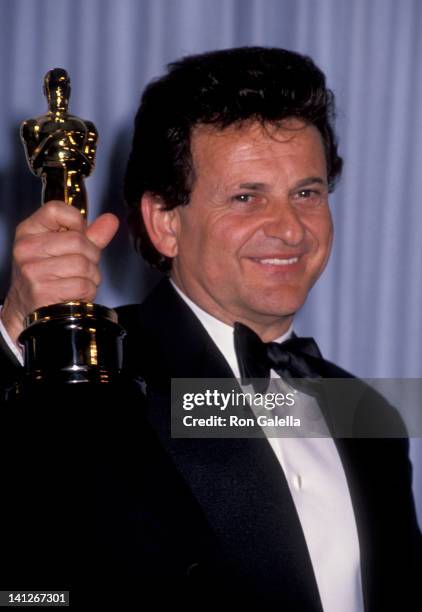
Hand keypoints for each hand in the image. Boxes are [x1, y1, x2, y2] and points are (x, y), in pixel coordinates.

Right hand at [1, 200, 118, 344]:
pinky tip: (75, 294)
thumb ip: (89, 235)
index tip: (79, 235)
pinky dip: (87, 292)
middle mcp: (27, 249)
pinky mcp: (42, 291)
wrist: (28, 309)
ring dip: (90, 276)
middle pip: (78, 240)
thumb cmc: (47, 276)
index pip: (56, 209)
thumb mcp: (63, 250)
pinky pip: (83, 285)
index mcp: (29, 231)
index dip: (77, 221)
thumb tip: (111, 220)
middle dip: (91, 256)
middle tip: (82, 267)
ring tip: (77, 281)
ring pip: (83, 264)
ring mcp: (32, 270)